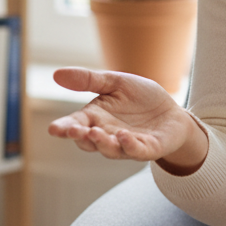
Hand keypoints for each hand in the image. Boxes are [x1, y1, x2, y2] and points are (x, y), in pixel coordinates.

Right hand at [48, 68, 207, 172]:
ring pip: (110, 149)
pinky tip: (123, 136)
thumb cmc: (140, 98)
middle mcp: (108, 135)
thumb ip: (88, 80)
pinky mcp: (148, 149)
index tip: (54, 129)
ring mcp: (127, 145)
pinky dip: (129, 145)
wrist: (171, 112)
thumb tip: (56, 74)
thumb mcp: (114, 82)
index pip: (76, 124)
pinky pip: (137, 151)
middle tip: (73, 130)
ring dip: (102, 143)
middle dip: (80, 136)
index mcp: (96, 118)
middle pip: (89, 141)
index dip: (64, 128)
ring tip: (95, 132)